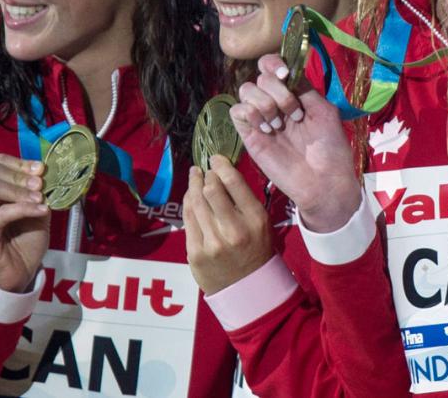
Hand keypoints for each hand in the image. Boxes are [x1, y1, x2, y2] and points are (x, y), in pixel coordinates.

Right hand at [0, 153, 50, 292]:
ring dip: (18, 189)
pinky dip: (23, 208)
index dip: (19, 162)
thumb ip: (39, 194)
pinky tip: (41, 211)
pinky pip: (0, 213)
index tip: (41, 168)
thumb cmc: (25, 242)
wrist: (17, 274)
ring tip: (39, 197)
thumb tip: (47, 175)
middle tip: (40, 184)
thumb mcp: (38, 212)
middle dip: (19, 173)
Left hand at [183, 156, 273, 293]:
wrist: (246, 287)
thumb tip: (221, 170)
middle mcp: (234, 230)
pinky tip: (190, 197)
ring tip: (194, 177)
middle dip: (205, 175)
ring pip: (195, 202)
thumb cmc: (255, 248)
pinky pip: (187, 219)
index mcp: (255, 219)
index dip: (220, 165)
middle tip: (203, 171)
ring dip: (193, 185)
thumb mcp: (260, 222)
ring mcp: (212, 243)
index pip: (233, 182)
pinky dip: (188, 203)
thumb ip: (243, 199)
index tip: (215, 159)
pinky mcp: (195, 252)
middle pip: (210, 189)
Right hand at [230, 54, 360, 232]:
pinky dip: (250, 114)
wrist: (323, 181)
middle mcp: (275, 102)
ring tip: (280, 125)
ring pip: (245, 90)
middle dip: (277, 90)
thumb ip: (304, 89)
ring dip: (264, 102)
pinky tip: (267, 129)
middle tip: (294, 114)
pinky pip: (236, 111)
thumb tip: (287, 72)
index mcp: (293, 93)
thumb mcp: (324, 111)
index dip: (275, 64)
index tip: (286, 76)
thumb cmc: (330, 148)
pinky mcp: (249, 135)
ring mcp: (261, 118)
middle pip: (260, 76)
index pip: (273, 66)